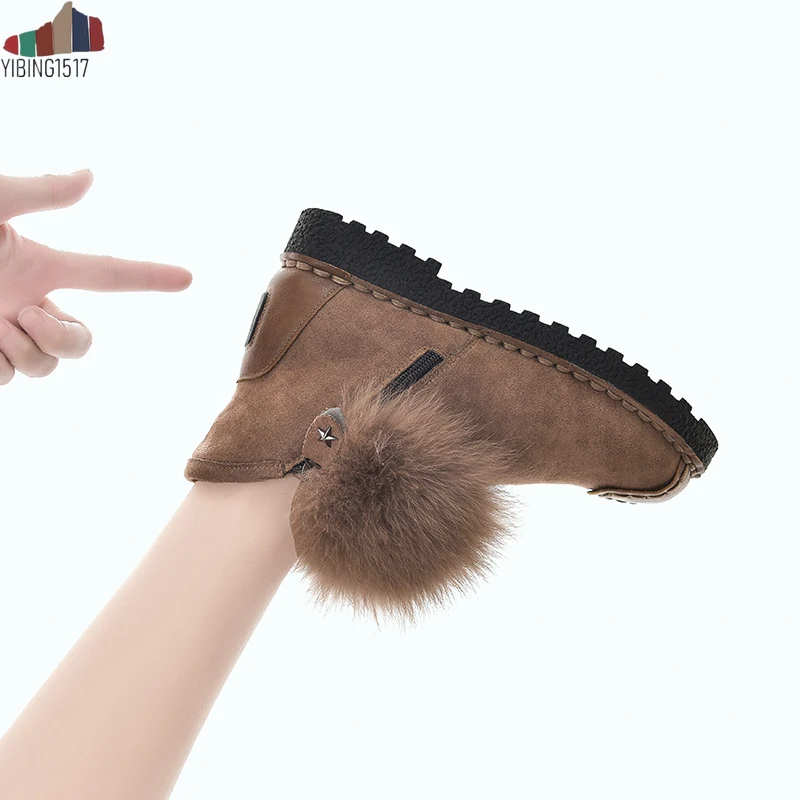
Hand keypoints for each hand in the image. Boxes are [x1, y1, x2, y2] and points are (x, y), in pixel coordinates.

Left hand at [0, 170, 191, 384]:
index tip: (187, 278)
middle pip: (81, 340)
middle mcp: (24, 302)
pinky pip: (7, 378)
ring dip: (24, 349)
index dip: (149, 276)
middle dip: (67, 338)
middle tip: (28, 316)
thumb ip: (38, 192)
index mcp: (35, 266)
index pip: (107, 275)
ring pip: (46, 366)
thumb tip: (90, 174)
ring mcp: (0, 332)